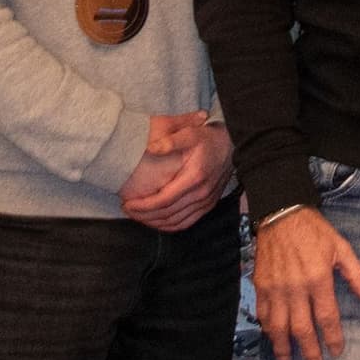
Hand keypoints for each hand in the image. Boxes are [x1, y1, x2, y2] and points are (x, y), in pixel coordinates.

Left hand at [121, 114, 231, 230]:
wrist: (232, 144)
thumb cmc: (208, 138)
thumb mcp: (190, 133)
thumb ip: (170, 140)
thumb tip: (150, 148)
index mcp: (194, 178)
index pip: (163, 200)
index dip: (143, 206)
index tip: (127, 203)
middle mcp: (201, 194)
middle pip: (167, 214)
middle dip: (144, 215)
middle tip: (127, 210)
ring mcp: (206, 202)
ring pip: (175, 222)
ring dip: (154, 223)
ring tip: (138, 216)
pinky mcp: (208, 206)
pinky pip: (186, 223)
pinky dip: (169, 226)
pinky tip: (157, 221)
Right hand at [253, 209, 359, 359]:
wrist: (281, 213)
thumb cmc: (313, 230)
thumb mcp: (341, 247)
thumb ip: (356, 274)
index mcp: (318, 279)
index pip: (327, 317)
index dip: (333, 337)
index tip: (337, 351)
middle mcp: (295, 288)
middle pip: (302, 328)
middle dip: (309, 350)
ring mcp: (275, 288)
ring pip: (278, 326)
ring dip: (283, 346)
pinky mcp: (261, 285)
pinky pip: (263, 313)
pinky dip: (267, 328)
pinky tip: (271, 337)